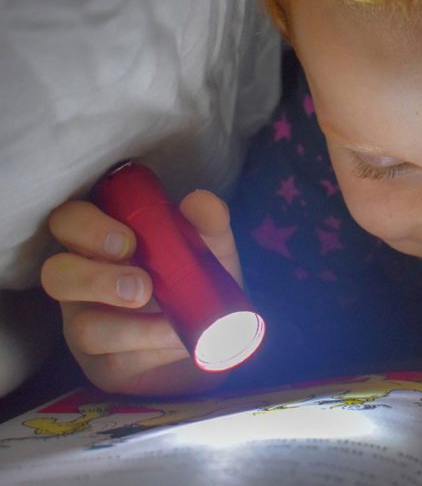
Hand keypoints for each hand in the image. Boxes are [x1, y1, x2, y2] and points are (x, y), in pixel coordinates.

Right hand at [42, 190, 242, 395]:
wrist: (218, 340)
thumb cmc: (199, 282)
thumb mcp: (211, 251)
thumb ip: (208, 223)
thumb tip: (200, 202)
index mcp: (102, 244)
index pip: (68, 222)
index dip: (87, 228)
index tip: (129, 241)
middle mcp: (84, 282)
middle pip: (55, 274)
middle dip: (94, 279)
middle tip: (143, 285)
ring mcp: (88, 326)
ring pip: (83, 328)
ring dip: (132, 326)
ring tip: (172, 324)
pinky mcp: (105, 366)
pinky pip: (115, 361)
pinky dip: (152, 350)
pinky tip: (178, 342)